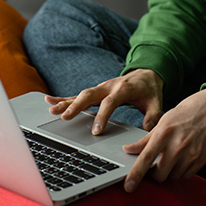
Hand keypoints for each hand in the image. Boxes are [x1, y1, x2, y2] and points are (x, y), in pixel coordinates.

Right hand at [44, 68, 163, 133]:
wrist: (146, 74)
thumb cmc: (149, 90)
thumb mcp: (156, 102)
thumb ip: (154, 115)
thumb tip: (148, 127)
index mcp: (123, 89)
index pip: (110, 103)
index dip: (102, 116)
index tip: (96, 131)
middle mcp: (109, 86)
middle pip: (90, 95)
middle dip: (76, 105)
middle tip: (65, 117)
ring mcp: (100, 88)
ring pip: (81, 94)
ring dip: (66, 102)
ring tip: (52, 110)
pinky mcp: (95, 91)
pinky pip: (77, 94)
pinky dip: (63, 97)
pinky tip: (49, 100)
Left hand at [121, 88, 205, 192]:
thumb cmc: (186, 113)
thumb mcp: (163, 121)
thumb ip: (145, 139)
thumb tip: (129, 150)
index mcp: (164, 133)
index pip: (146, 158)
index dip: (136, 174)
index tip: (129, 186)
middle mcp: (177, 145)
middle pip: (160, 175)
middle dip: (156, 173)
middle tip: (158, 162)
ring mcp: (191, 154)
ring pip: (173, 176)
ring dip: (170, 171)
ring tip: (175, 154)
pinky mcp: (201, 160)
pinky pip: (186, 175)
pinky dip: (182, 170)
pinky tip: (185, 156)